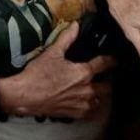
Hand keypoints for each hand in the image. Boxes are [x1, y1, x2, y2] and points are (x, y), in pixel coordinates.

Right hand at [0, 22, 116, 119]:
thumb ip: (67, 38)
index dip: (111, 60)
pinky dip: (92, 108)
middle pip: (106, 86)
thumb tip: (76, 26)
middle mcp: (87, 89)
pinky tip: (87, 104)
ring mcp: (82, 103)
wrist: (26, 95)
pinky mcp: (75, 114)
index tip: (114, 60)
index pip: (104, 64)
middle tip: (103, 76)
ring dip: (99, 95)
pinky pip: (91, 113)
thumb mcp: (52, 52)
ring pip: (100, 100)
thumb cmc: (38, 74)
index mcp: (84, 73)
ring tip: (95, 90)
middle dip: (106, 80)